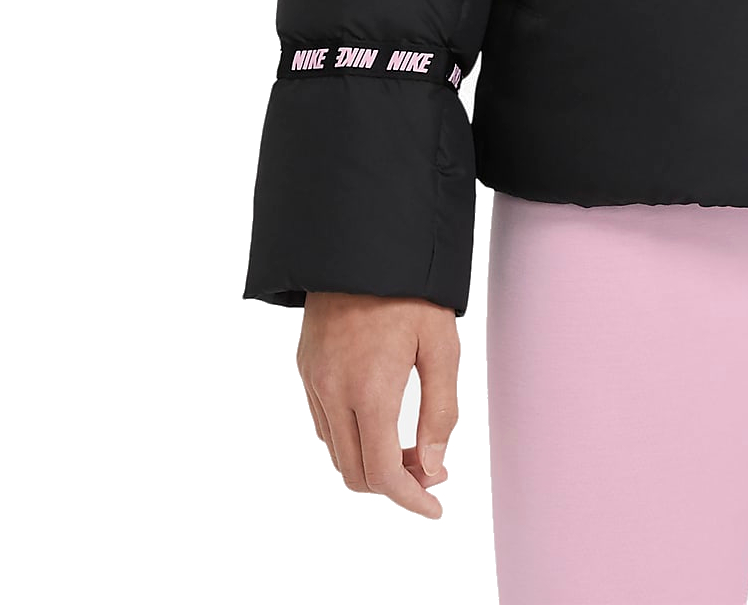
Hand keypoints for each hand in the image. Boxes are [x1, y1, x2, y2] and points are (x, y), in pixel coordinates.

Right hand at [297, 292, 459, 517]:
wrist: (362, 240)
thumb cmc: (411, 289)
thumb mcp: (442, 345)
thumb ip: (441, 410)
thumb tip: (434, 467)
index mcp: (369, 390)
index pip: (383, 473)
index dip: (410, 500)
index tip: (434, 508)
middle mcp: (333, 392)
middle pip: (356, 473)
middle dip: (394, 484)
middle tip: (431, 468)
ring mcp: (314, 380)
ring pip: (336, 452)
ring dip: (370, 462)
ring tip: (410, 445)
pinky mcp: (305, 366)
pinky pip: (323, 423)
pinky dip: (350, 438)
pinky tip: (378, 421)